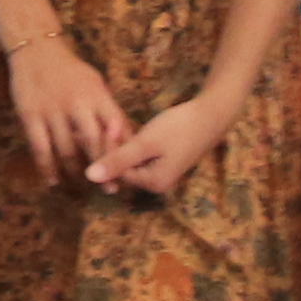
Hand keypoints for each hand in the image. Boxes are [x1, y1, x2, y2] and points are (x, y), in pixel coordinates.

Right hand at [0, 31, 122, 182]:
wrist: (36, 50)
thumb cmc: (72, 71)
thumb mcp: (96, 85)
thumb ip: (109, 111)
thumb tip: (127, 139)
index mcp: (97, 95)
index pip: (115, 128)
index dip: (121, 152)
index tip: (128, 173)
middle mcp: (77, 104)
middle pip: (91, 142)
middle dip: (102, 168)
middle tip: (108, 189)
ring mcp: (52, 110)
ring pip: (66, 150)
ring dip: (75, 172)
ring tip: (81, 184)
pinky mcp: (30, 115)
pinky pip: (40, 148)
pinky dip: (47, 168)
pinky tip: (53, 181)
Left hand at [86, 83, 238, 200]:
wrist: (211, 115)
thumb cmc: (180, 128)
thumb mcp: (146, 143)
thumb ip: (118, 160)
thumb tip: (89, 177)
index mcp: (153, 184)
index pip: (117, 172)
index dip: (108, 150)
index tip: (105, 125)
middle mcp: (156, 184)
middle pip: (123, 169)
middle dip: (113, 148)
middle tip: (107, 123)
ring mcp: (160, 173)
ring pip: (129, 161)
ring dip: (120, 144)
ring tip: (113, 124)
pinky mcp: (162, 161)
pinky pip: (138, 156)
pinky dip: (131, 143)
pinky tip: (128, 128)